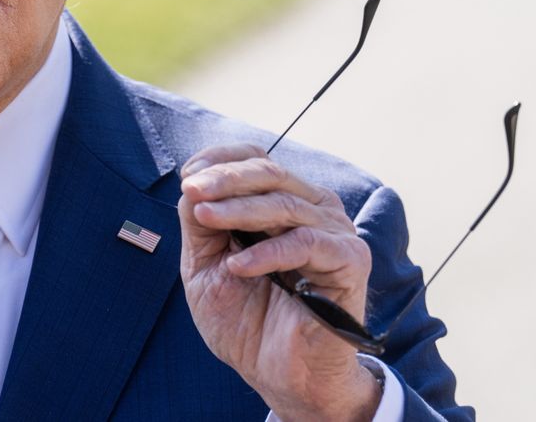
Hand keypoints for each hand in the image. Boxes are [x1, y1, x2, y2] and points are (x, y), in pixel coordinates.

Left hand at [178, 143, 379, 421]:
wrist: (277, 375)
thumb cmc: (244, 318)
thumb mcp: (205, 264)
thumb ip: (199, 223)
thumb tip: (191, 183)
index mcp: (282, 201)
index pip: (256, 160)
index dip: (220, 160)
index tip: (186, 178)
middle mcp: (313, 207)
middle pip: (269, 174)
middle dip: (224, 179)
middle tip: (191, 190)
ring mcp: (335, 232)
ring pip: (284, 204)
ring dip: (238, 209)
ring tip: (205, 218)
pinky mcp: (349, 262)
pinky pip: (306, 244)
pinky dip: (267, 252)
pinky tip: (238, 267)